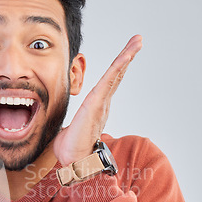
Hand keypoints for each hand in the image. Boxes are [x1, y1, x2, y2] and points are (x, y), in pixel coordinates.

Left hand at [53, 35, 142, 165]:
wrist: (73, 160)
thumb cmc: (70, 150)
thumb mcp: (69, 131)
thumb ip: (70, 128)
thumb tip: (64, 133)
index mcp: (96, 108)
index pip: (108, 83)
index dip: (117, 69)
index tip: (125, 56)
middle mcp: (102, 103)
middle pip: (116, 75)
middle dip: (127, 57)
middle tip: (137, 41)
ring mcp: (101, 103)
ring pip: (115, 74)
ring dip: (126, 56)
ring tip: (137, 41)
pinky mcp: (97, 103)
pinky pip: (109, 80)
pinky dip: (119, 66)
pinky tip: (127, 54)